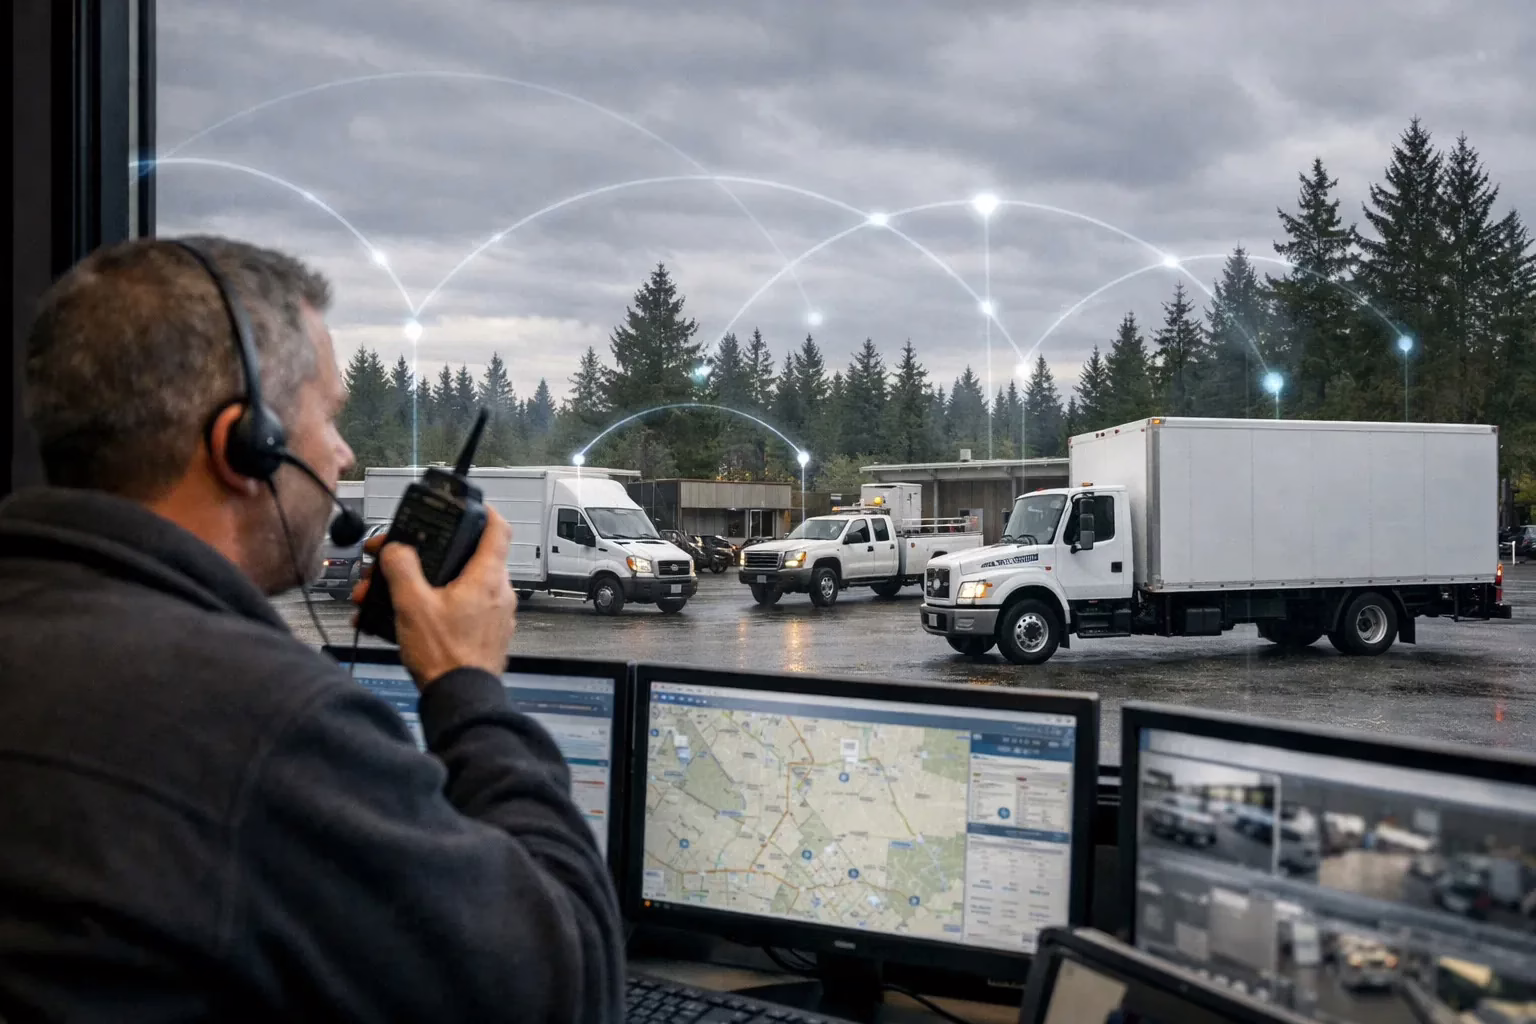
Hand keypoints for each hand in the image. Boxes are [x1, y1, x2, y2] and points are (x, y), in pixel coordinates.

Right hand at [352, 509, 517, 688]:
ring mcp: (495, 614)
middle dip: (426, 558)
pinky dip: (435, 606)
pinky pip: (461, 609)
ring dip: (424, 585)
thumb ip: (402, 569)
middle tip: (398, 562)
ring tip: (390, 597)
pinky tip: (406, 619)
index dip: (483, 510)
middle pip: (466, 558)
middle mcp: (498, 592)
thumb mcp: (413, 605)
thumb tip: (396, 549)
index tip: (470, 505)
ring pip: (459, 585)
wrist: (460, 698)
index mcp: (487, 577)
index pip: (497, 528)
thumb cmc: (445, 656)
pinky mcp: (486, 633)